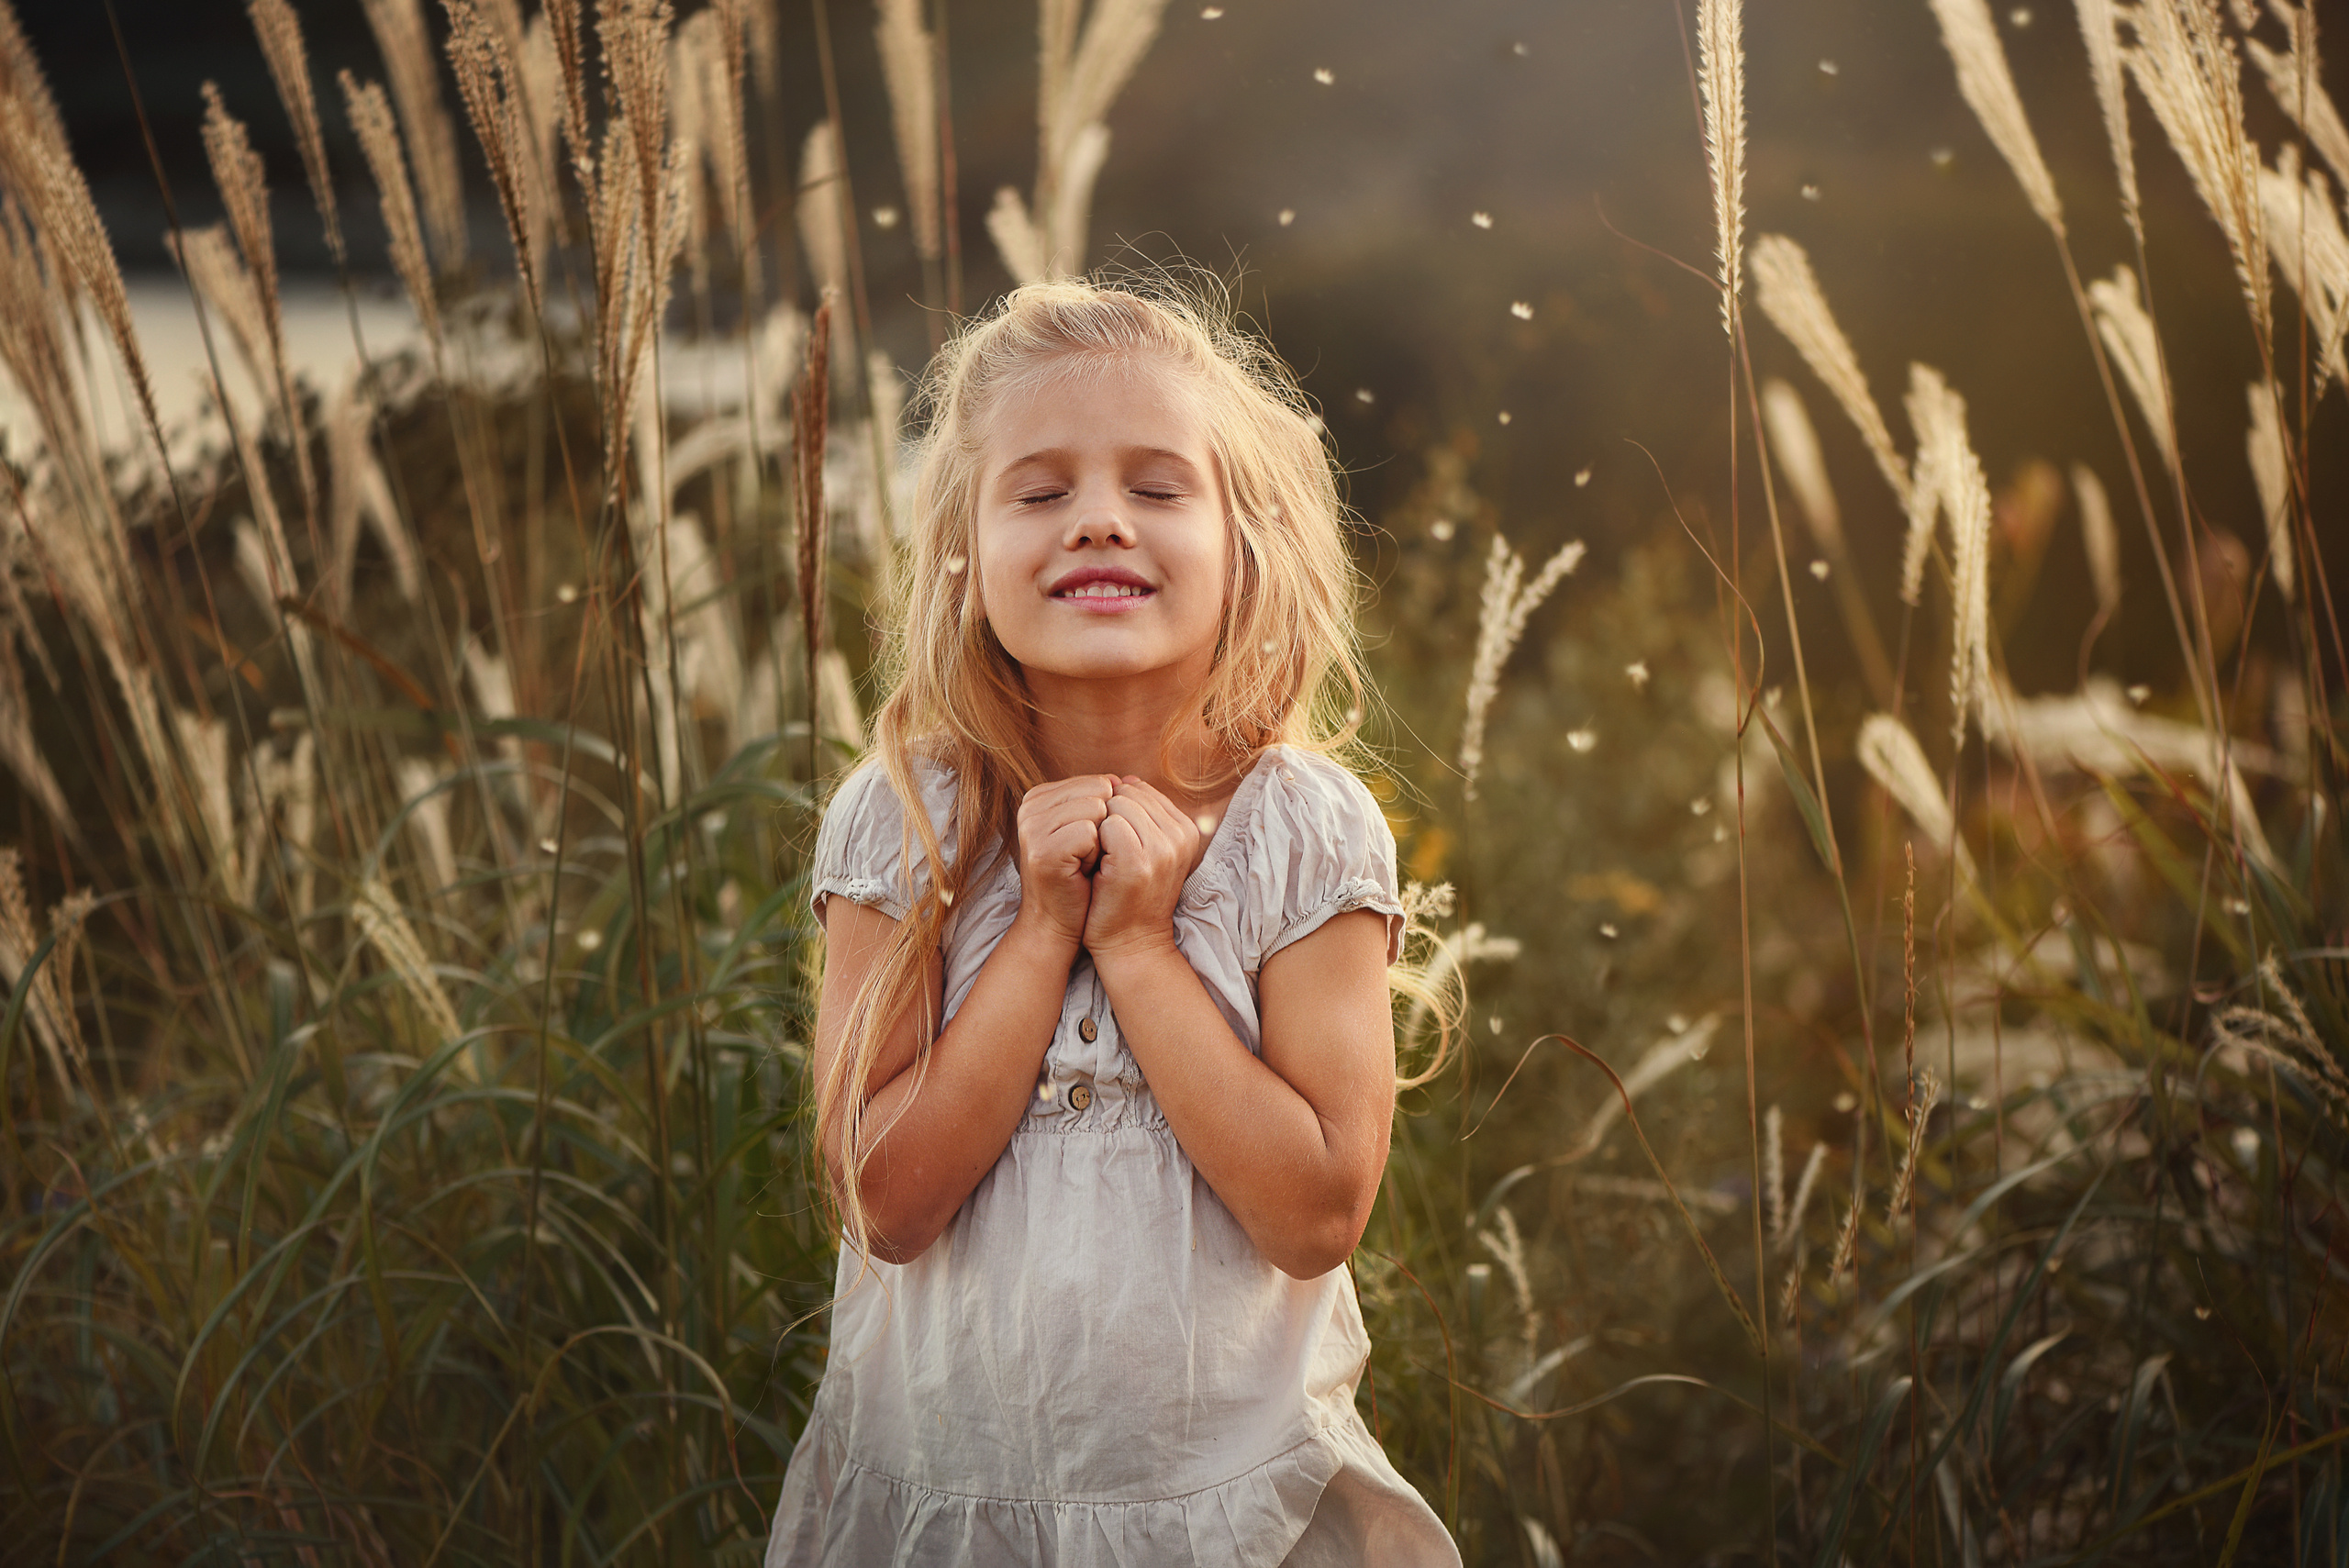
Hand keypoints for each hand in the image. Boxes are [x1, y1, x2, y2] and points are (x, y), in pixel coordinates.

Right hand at [1015, 775, 1114, 945]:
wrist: (1058, 922)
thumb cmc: (1080, 876)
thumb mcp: (1087, 829)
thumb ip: (1099, 800)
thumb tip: (1123, 778)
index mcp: (1038, 797)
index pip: (1096, 782)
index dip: (1106, 815)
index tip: (1088, 843)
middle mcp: (1029, 807)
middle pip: (1098, 791)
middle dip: (1105, 824)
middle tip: (1088, 854)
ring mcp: (1032, 827)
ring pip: (1096, 808)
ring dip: (1103, 840)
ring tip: (1085, 862)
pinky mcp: (1043, 849)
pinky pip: (1091, 832)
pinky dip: (1096, 854)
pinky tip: (1082, 872)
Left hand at [1083, 777, 1209, 959]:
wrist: (1129, 943)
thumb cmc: (1129, 894)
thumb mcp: (1146, 849)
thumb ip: (1140, 813)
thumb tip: (1125, 777)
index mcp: (1186, 829)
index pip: (1140, 789)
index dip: (1116, 811)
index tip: (1114, 844)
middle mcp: (1181, 835)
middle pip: (1128, 792)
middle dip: (1107, 815)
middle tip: (1104, 852)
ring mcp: (1163, 848)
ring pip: (1117, 804)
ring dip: (1099, 828)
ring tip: (1101, 859)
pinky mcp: (1138, 862)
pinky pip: (1107, 824)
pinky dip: (1093, 841)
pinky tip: (1095, 865)